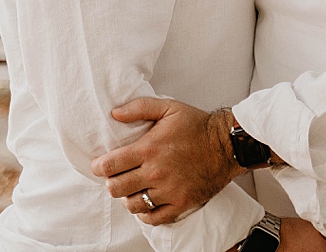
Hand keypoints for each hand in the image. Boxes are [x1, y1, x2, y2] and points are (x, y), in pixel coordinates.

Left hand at [91, 97, 241, 224]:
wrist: (227, 144)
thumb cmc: (197, 125)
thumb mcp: (168, 107)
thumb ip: (139, 107)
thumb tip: (114, 113)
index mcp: (149, 149)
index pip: (109, 166)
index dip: (98, 167)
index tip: (100, 165)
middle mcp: (156, 173)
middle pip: (116, 188)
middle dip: (111, 182)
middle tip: (116, 176)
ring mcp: (169, 191)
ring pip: (132, 204)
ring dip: (127, 197)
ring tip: (132, 188)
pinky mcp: (181, 203)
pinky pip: (154, 218)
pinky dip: (144, 213)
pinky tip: (145, 204)